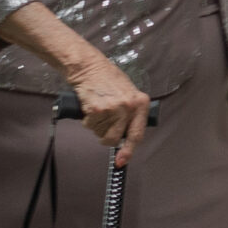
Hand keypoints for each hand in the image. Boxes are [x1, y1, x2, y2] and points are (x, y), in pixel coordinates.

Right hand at [68, 52, 151, 167]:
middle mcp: (129, 107)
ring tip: (97, 108)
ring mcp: (114, 109)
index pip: (137, 134)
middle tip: (102, 123)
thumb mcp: (128, 94)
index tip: (121, 161)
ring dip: (95, 126)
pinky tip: (89, 106)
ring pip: (100, 133)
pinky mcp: (97, 109)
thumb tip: (125, 139)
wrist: (89, 66)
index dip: (128, 150)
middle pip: (114, 138)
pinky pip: (89, 125)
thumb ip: (131, 114)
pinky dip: (86, 119)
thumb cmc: (107, 79)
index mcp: (141, 103)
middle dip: (105, 136)